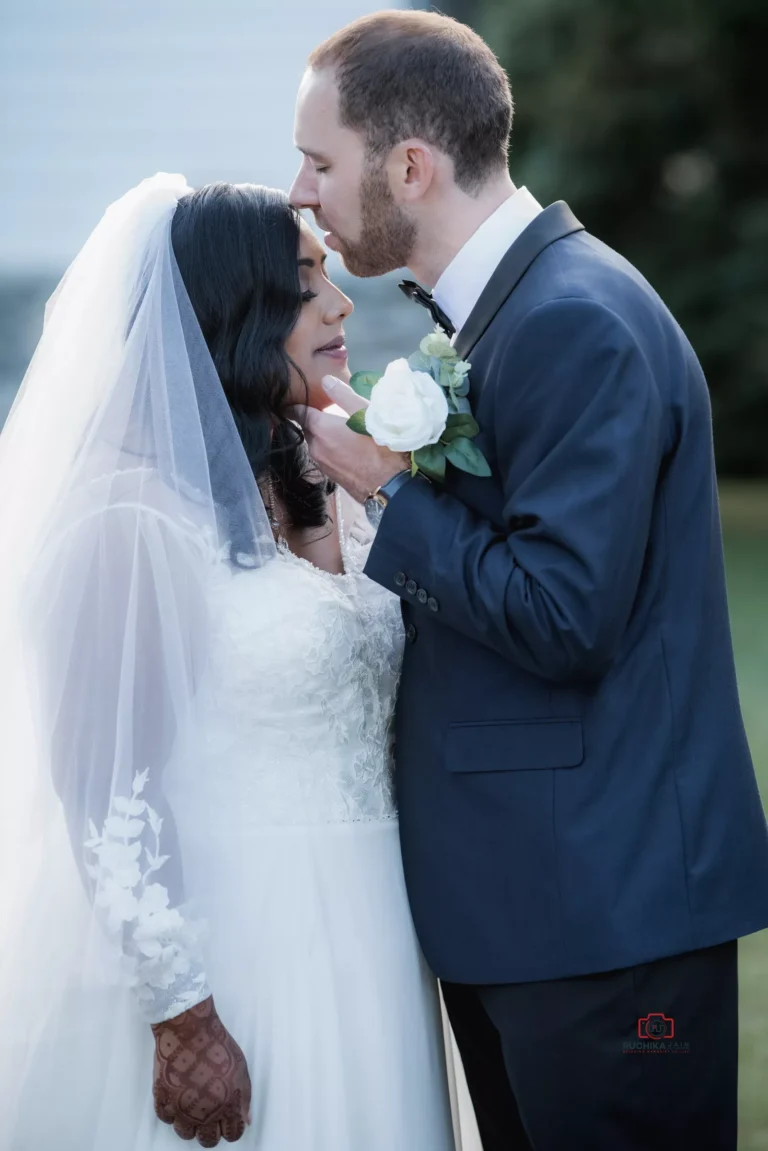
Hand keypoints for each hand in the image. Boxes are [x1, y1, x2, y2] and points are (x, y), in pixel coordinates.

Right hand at [151, 996, 251, 1146]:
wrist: (189, 1030)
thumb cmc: (217, 1045)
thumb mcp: (241, 1069)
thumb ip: (245, 1098)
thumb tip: (246, 1120)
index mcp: (227, 1106)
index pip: (232, 1134)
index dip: (231, 1129)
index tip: (228, 1122)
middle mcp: (204, 1113)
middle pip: (208, 1140)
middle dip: (211, 1132)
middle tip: (210, 1118)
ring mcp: (181, 1108)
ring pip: (185, 1133)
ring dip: (190, 1125)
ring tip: (193, 1108)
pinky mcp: (163, 1099)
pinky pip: (166, 1118)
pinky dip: (172, 1112)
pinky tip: (178, 1098)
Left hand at [290, 376, 408, 503]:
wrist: (390, 487)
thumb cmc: (381, 447)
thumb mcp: (367, 414)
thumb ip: (344, 396)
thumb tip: (325, 381)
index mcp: (320, 429)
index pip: (297, 412)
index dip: (298, 403)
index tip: (301, 397)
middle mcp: (315, 447)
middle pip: (307, 428)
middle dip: (314, 419)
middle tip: (329, 410)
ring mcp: (321, 464)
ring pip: (316, 443)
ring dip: (324, 435)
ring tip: (342, 429)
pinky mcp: (330, 476)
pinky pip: (325, 456)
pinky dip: (331, 448)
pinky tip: (348, 447)